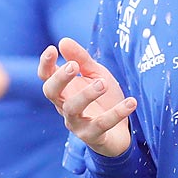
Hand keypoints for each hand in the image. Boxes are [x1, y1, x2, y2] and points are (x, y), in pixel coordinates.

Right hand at [39, 37, 135, 157]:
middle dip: (60, 78)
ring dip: (86, 94)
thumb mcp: (95, 75)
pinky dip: (117, 113)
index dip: (45, 64)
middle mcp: (64, 107)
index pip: (46, 77)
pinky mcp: (93, 136)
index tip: (52, 49)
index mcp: (63, 90)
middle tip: (73, 66)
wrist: (120, 131)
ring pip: (72, 109)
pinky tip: (131, 102)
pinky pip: (102, 125)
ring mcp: (77, 123)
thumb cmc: (103, 99)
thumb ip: (81, 59)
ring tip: (103, 83)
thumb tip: (63, 41)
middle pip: (51, 92)